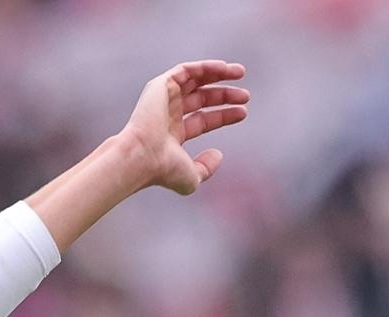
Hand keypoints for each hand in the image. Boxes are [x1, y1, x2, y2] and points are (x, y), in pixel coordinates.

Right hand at [119, 59, 249, 195]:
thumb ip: (206, 168)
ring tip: (241, 73)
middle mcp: (167, 115)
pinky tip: (224, 67)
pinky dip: (205, 66)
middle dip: (224, 95)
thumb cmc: (162, 170)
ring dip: (217, 74)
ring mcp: (163, 99)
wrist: (142, 156)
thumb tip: (219, 154)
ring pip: (194, 80)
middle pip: (201, 99)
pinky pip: (186, 70)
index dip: (224, 115)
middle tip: (246, 96)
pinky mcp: (160, 85)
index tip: (243, 112)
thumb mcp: (192, 177)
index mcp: (172, 134)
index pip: (203, 120)